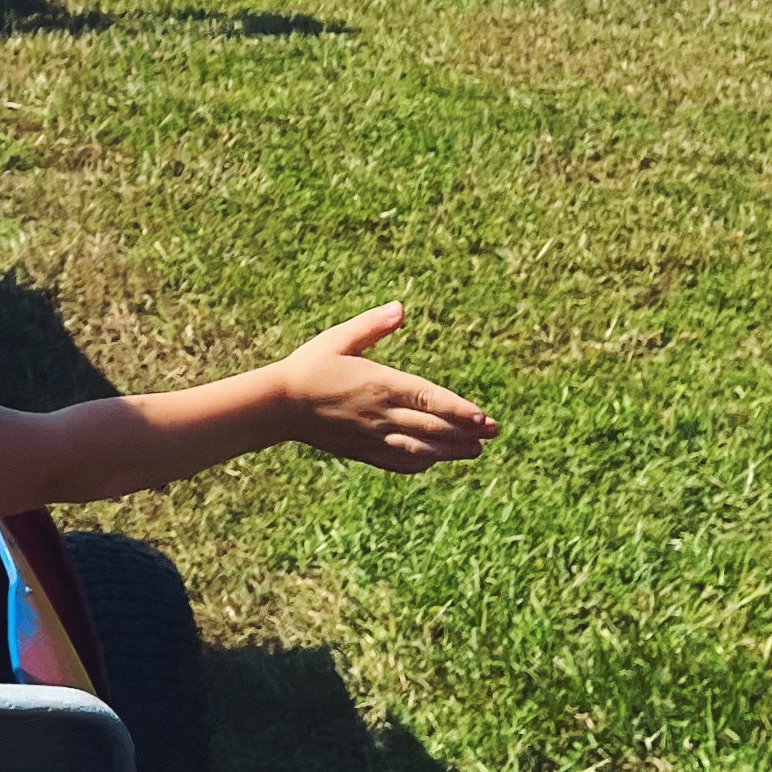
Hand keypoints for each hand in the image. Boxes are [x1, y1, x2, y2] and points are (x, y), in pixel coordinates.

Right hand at [274, 307, 493, 472]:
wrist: (278, 405)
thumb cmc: (310, 366)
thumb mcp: (339, 338)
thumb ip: (372, 325)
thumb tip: (400, 308)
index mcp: (381, 384)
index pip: (429, 399)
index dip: (459, 410)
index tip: (484, 418)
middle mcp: (382, 414)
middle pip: (433, 428)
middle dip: (467, 433)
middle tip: (493, 434)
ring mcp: (373, 436)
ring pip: (421, 449)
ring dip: (451, 452)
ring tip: (475, 452)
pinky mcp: (362, 451)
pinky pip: (398, 461)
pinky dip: (420, 463)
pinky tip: (433, 462)